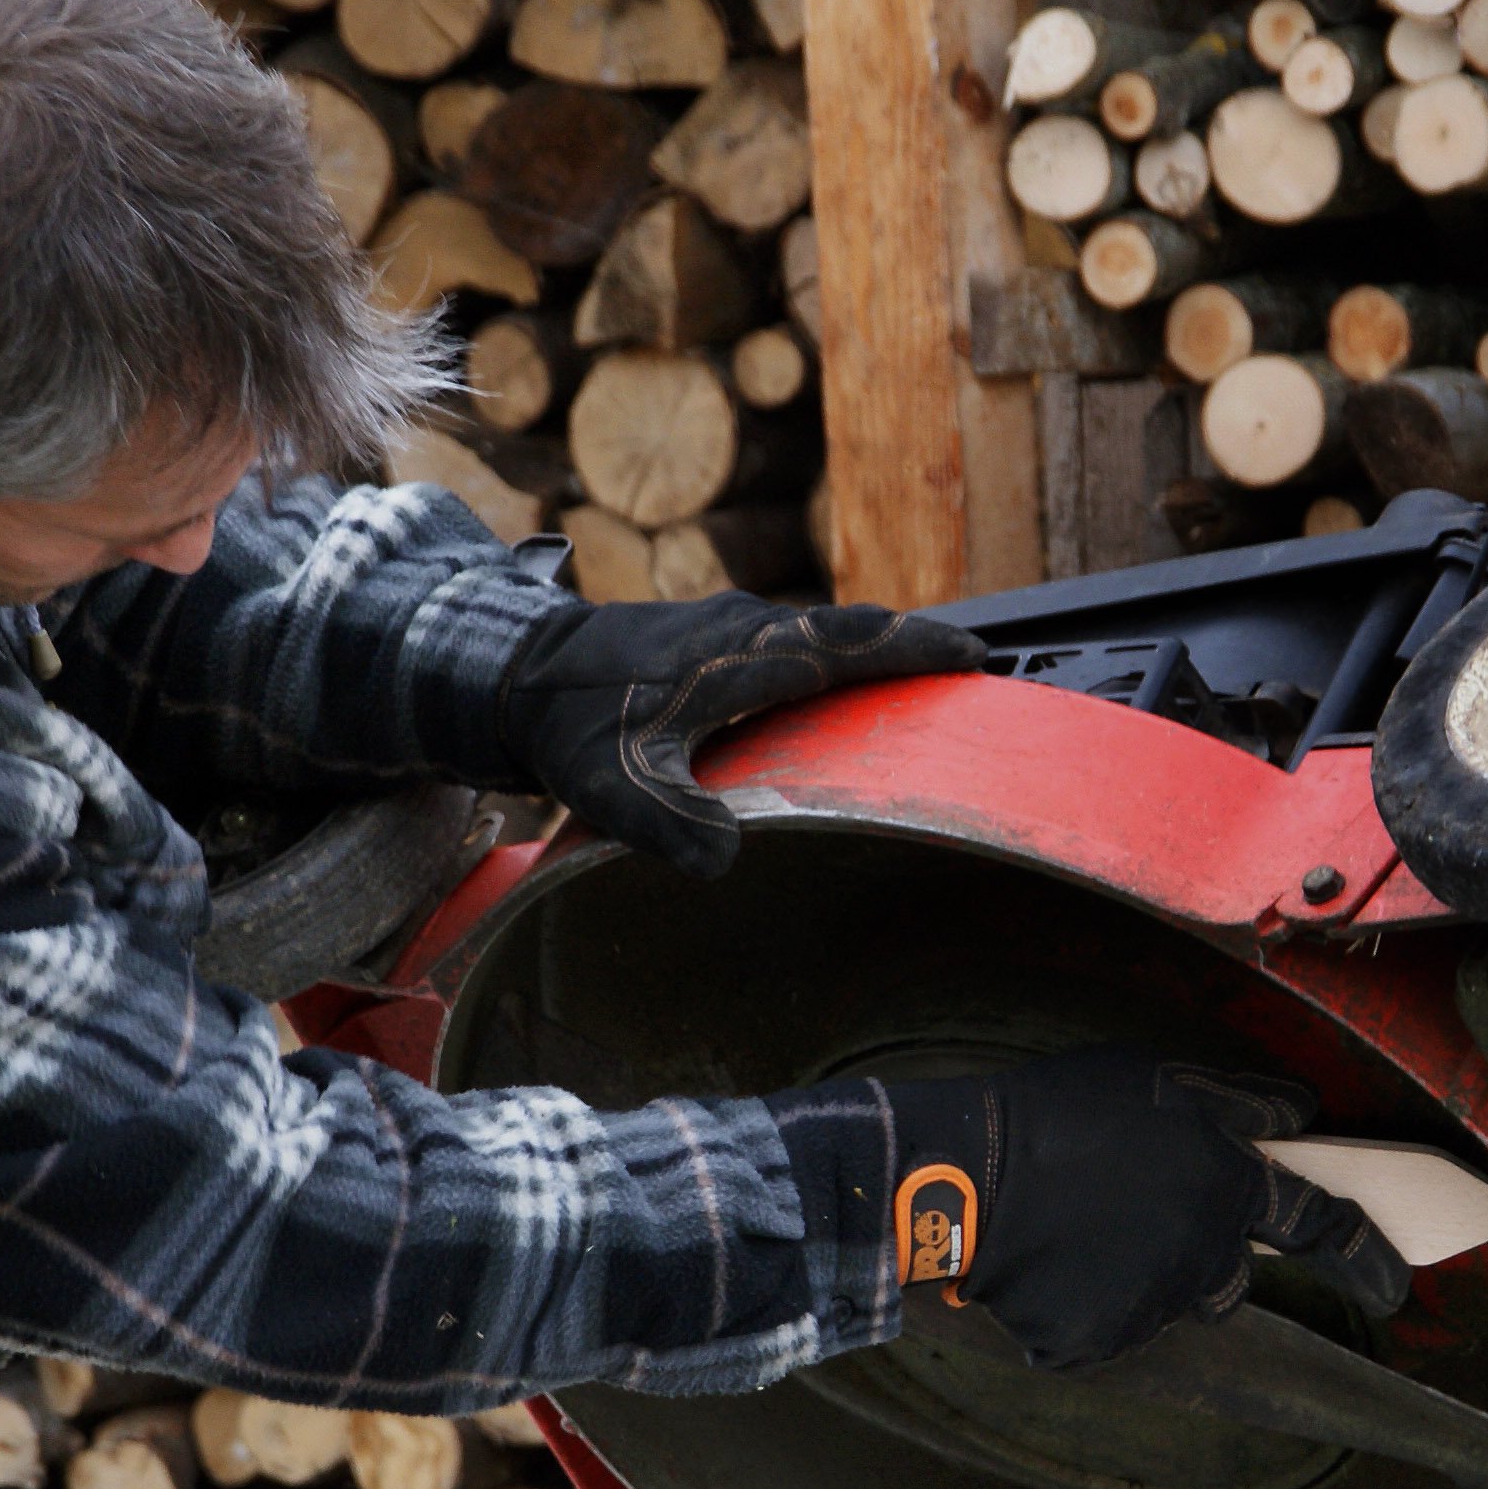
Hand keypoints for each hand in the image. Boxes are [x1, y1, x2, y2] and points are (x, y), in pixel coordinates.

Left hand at [498, 595, 984, 879]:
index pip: (852, 642)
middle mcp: (744, 627)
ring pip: (820, 632)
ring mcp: (725, 626)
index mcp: (743, 653)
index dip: (916, 648)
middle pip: (851, 628)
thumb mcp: (616, 784)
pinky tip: (830, 696)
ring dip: (870, 652)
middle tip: (970, 671)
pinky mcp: (706, 637)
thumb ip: (670, 822)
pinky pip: (790, 642)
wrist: (511, 670)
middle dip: (913, 647)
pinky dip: (829, 661)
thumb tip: (726, 861)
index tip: (976, 654)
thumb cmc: (571, 724)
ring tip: (916, 685)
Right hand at [875, 1047, 1410, 1371]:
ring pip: (1165, 1303)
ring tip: (1077, 1227)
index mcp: (1228, 1188)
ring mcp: (1149, 1307)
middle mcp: (1203, 1256)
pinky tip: (1047, 1263)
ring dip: (1139, 1274)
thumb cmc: (1061, 1115)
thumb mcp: (1159, 1080)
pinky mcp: (1095, 1342)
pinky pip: (1105, 1332)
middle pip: (1230, 1277)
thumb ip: (1238, 1103)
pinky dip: (1082, 1304)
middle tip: (1135, 1211)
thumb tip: (1299, 1113)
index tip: (1394, 1286)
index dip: (1365, 1256)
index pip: (1322, 1226)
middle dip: (1202, 1254)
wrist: (963, 1177)